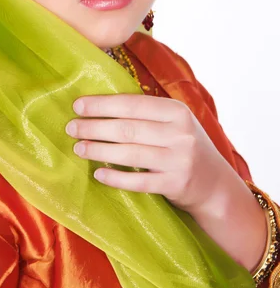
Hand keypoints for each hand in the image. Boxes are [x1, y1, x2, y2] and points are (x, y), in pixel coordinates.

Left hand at [65, 93, 233, 213]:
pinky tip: (98, 173)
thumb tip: (101, 103)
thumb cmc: (184, 145)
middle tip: (71, 127)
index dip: (102, 104)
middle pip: (127, 128)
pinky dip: (116, 177)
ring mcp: (178, 160)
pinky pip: (139, 182)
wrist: (215, 183)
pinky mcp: (175, 185)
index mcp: (177, 111)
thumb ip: (147, 112)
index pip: (132, 104)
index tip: (78, 105)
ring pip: (130, 154)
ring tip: (78, 147)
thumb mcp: (175, 122)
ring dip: (99, 150)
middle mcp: (179, 133)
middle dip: (94, 127)